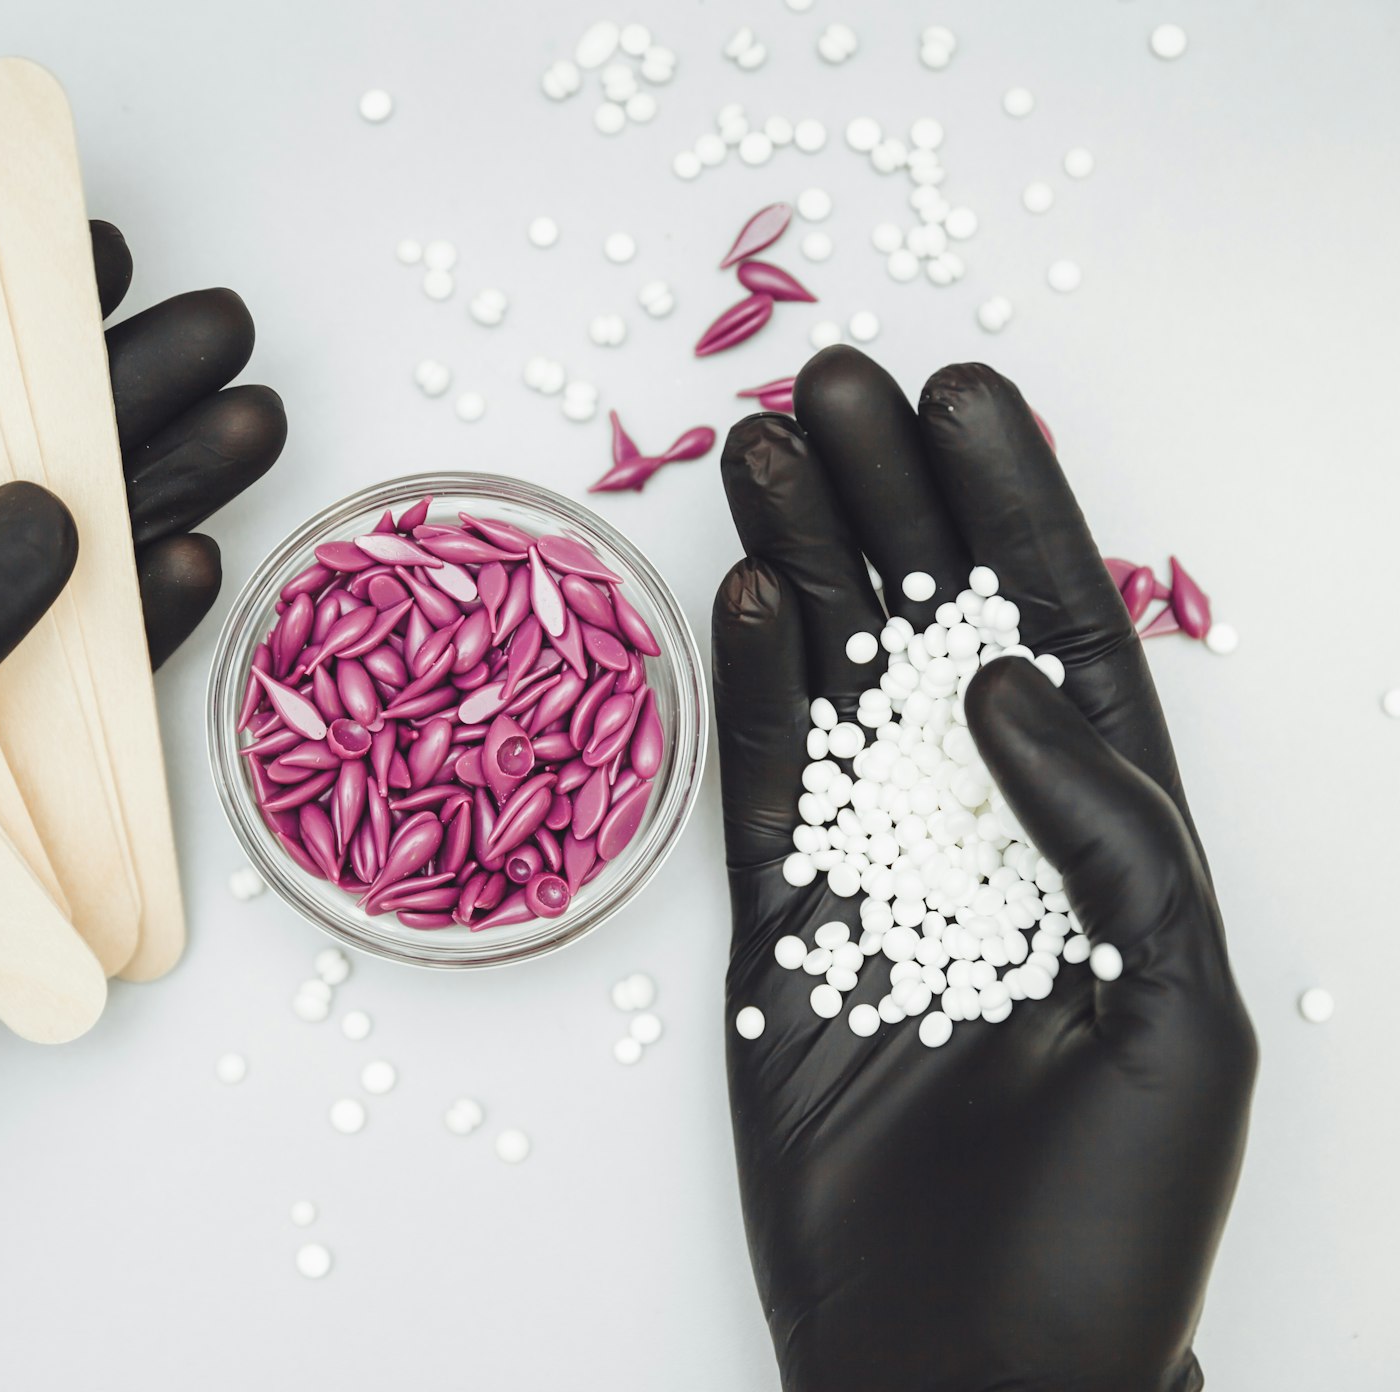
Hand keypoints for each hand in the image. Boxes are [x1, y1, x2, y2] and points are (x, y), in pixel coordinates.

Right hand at [713, 347, 1254, 1390]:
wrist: (965, 1366)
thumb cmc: (1110, 1220)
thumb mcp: (1177, 1015)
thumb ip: (1108, 831)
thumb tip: (995, 681)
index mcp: (1109, 838)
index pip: (1058, 631)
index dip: (1013, 507)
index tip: (958, 395)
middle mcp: (986, 830)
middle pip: (931, 625)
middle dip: (888, 498)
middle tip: (828, 382)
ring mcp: (874, 873)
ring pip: (832, 683)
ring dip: (799, 562)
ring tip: (761, 448)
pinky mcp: (778, 930)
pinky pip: (756, 788)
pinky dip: (743, 690)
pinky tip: (734, 594)